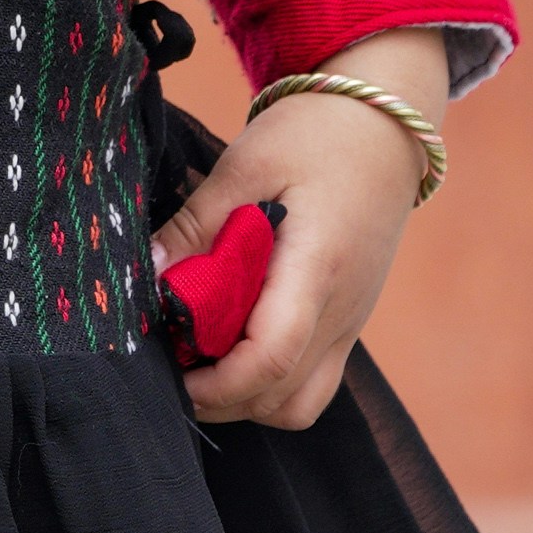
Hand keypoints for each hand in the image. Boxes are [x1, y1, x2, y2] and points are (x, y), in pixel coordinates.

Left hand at [160, 29, 448, 430]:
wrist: (386, 127)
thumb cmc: (315, 135)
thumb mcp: (246, 165)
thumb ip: (197, 225)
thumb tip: (146, 274)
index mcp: (317, 268)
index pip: (270, 357)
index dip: (216, 382)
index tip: (170, 368)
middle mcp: (343, 310)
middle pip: (281, 397)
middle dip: (220, 398)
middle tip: (172, 362)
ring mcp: (352, 323)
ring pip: (300, 405)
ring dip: (248, 400)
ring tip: (202, 360)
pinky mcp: (350, 323)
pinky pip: (313, 384)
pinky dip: (271, 387)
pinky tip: (235, 348)